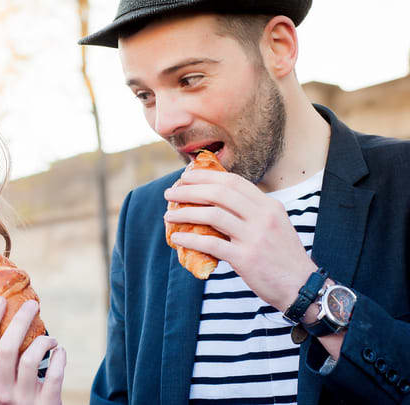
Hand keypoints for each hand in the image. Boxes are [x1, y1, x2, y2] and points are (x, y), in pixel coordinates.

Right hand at [0, 297, 65, 404]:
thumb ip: (3, 354)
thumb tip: (11, 310)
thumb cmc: (21, 391)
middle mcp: (0, 390)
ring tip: (51, 339)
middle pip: (7, 348)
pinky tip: (60, 352)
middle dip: (20, 321)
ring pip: (30, 359)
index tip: (0, 300)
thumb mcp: (4, 378)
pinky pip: (54, 375)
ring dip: (43, 341)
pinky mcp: (44, 404)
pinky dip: (60, 358)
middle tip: (32, 305)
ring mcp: (22, 399)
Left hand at [163, 169, 316, 310]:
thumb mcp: (275, 225)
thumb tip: (217, 202)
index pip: (233, 182)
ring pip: (212, 215)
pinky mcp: (245, 258)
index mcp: (269, 205)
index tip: (186, 177)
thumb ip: (251, 211)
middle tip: (170, 192)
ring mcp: (254, 237)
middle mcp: (262, 217)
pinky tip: (177, 237)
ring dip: (185, 212)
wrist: (301, 286)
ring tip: (169, 214)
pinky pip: (211, 243)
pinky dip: (190, 239)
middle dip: (190, 190)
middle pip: (219, 193)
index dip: (206, 176)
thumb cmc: (283, 256)